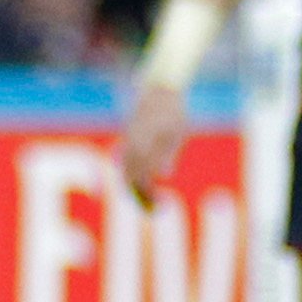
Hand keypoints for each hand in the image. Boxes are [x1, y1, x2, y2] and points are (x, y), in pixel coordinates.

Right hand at [116, 80, 188, 200]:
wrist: (158, 88)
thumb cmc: (172, 110)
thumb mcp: (176, 132)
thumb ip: (167, 152)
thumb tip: (163, 174)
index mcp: (142, 144)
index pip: (141, 178)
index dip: (149, 195)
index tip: (160, 206)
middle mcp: (130, 146)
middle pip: (130, 180)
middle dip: (141, 199)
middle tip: (154, 212)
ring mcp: (127, 144)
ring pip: (125, 174)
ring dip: (135, 191)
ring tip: (147, 203)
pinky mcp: (127, 142)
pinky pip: (125, 166)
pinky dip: (131, 180)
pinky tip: (141, 187)